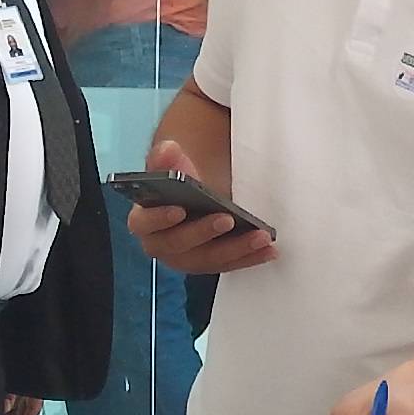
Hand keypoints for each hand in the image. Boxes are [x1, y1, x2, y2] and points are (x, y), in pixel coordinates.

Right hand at [126, 140, 276, 274]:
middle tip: (227, 219)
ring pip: (208, 260)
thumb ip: (167, 158)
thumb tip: (168, 150)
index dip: (160, 218)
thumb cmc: (181, 182)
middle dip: (204, 232)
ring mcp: (186, 258)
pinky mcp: (210, 263)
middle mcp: (161, 244)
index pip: (145, 223)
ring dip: (236, 249)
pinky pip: (229, 264)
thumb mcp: (173, 165)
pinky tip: (269, 249)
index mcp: (144, 220)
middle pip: (179, 245)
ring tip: (260, 236)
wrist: (196, 192)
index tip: (179, 209)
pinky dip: (250, 258)